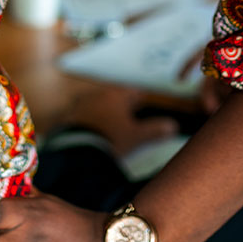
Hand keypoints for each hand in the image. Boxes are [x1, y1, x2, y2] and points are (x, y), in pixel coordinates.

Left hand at [60, 83, 180, 157]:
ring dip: (106, 112)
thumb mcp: (136, 137)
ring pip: (99, 104)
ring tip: (111, 125)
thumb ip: (154, 130)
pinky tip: (94, 131)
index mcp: (117, 95)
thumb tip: (172, 126)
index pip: (133, 91)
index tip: (145, 104)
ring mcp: (82, 104)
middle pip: (115, 96)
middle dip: (123, 105)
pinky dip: (91, 121)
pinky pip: (84, 115)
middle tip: (130, 116)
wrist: (77, 150)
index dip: (141, 99)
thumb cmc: (110, 139)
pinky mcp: (70, 116)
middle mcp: (99, 95)